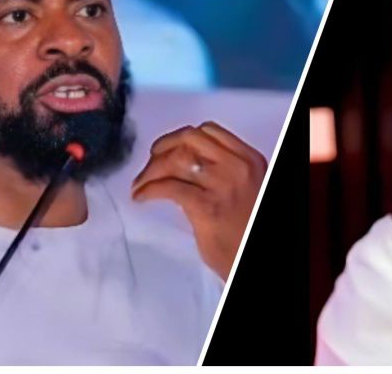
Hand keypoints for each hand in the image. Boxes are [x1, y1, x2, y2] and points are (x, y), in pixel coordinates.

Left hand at [131, 122, 265, 279]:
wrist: (249, 260)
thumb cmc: (246, 232)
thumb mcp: (246, 190)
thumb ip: (223, 173)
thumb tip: (188, 167)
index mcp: (250, 160)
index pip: (208, 131)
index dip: (180, 137)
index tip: (167, 147)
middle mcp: (238, 166)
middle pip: (189, 139)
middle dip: (163, 148)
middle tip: (150, 164)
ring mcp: (223, 184)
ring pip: (176, 158)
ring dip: (151, 170)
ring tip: (141, 183)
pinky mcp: (206, 206)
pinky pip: (169, 187)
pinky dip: (149, 189)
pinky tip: (142, 196)